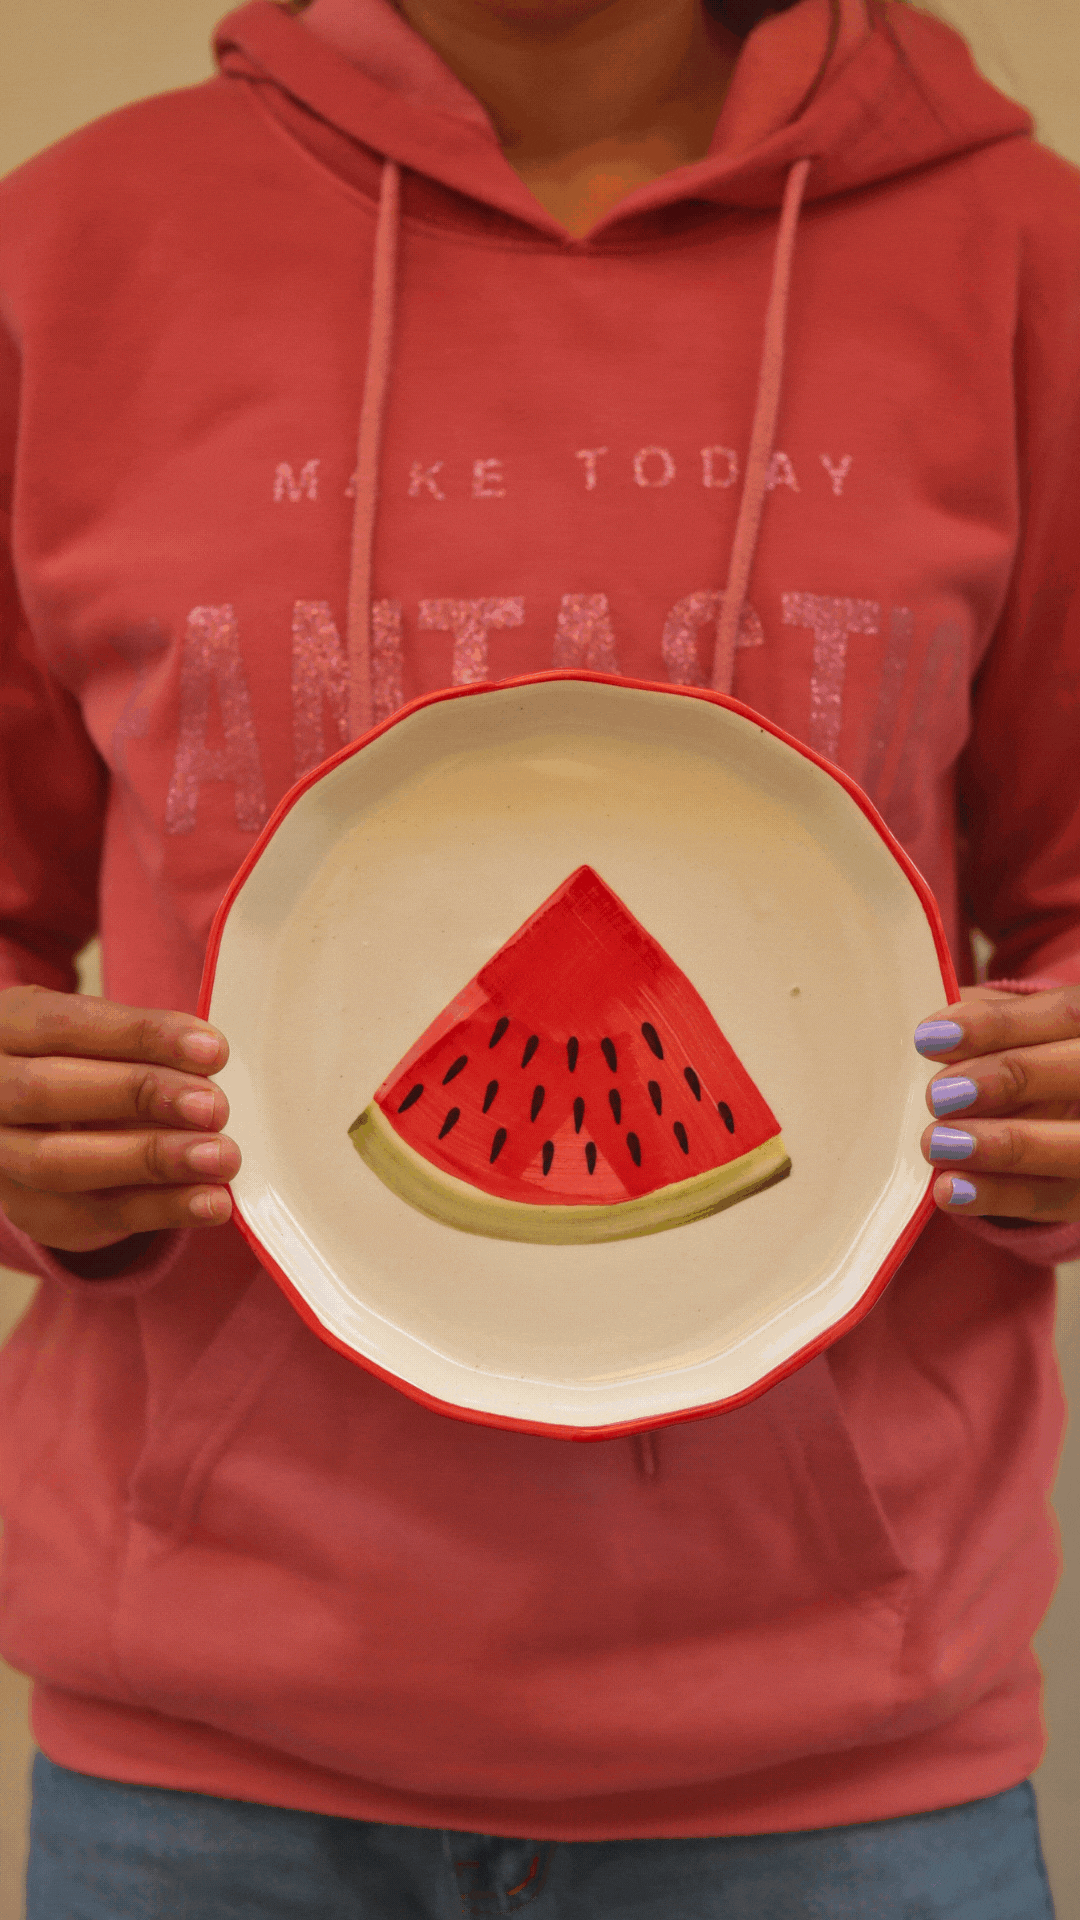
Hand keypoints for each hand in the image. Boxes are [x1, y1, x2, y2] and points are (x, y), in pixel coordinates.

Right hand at [0, 984, 238, 1252]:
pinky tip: (209, 1202)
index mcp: (7, 1028)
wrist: (35, 1122)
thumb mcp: (95, 1038)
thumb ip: (140, 1047)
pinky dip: (158, 1209)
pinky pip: (88, 1214)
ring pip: (58, 1163)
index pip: (66, 1025)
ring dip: (149, 1160)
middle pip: (47, 1092)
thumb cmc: (83, 1064)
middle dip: (138, 1096)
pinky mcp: (26, 1209)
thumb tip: (210, 1063)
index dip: (140, 1035)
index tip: (211, 1049)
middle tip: (213, 1107)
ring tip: (220, 1158)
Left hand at [915, 984, 1079, 1220]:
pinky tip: (951, 1190)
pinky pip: (1054, 1199)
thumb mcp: (1001, 1032)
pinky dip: (1000, 1196)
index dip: (999, 1025)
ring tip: (937, 1144)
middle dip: (1010, 1079)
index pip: (1062, 1016)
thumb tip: (929, 1034)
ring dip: (1005, 1145)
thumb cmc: (1009, 1059)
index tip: (929, 1037)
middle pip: (1079, 1072)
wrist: (1045, 1121)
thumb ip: (975, 1027)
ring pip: (1075, 1144)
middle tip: (939, 1095)